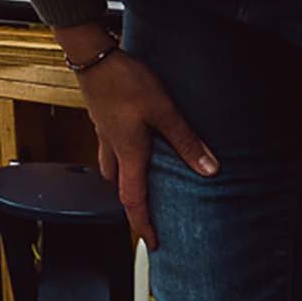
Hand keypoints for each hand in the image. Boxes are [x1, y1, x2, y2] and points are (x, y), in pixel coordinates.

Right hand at [67, 33, 215, 248]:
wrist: (93, 57)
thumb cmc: (124, 82)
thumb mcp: (164, 111)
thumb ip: (186, 141)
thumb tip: (209, 169)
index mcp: (128, 154)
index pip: (133, 200)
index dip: (143, 226)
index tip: (152, 243)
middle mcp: (113, 148)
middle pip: (119, 187)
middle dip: (133, 204)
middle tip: (148, 212)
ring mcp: (105, 133)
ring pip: (112, 168)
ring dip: (125, 180)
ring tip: (143, 179)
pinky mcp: (104, 118)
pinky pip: (111, 148)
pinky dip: (122, 156)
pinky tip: (134, 142)